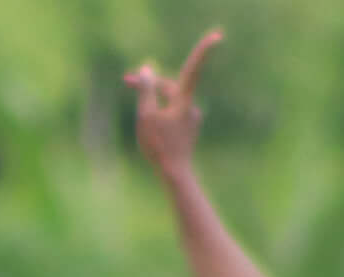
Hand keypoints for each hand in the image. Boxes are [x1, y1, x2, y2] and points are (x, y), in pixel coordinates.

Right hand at [123, 30, 221, 176]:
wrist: (175, 172)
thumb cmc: (159, 144)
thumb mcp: (145, 115)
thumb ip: (145, 90)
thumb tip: (147, 70)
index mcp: (183, 100)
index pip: (192, 69)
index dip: (203, 52)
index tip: (217, 37)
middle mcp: (191, 106)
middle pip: (170, 87)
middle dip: (150, 83)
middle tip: (126, 80)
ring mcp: (191, 119)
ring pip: (169, 102)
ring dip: (153, 101)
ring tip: (135, 111)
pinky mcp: (188, 130)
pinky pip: (172, 115)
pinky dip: (159, 114)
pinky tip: (150, 127)